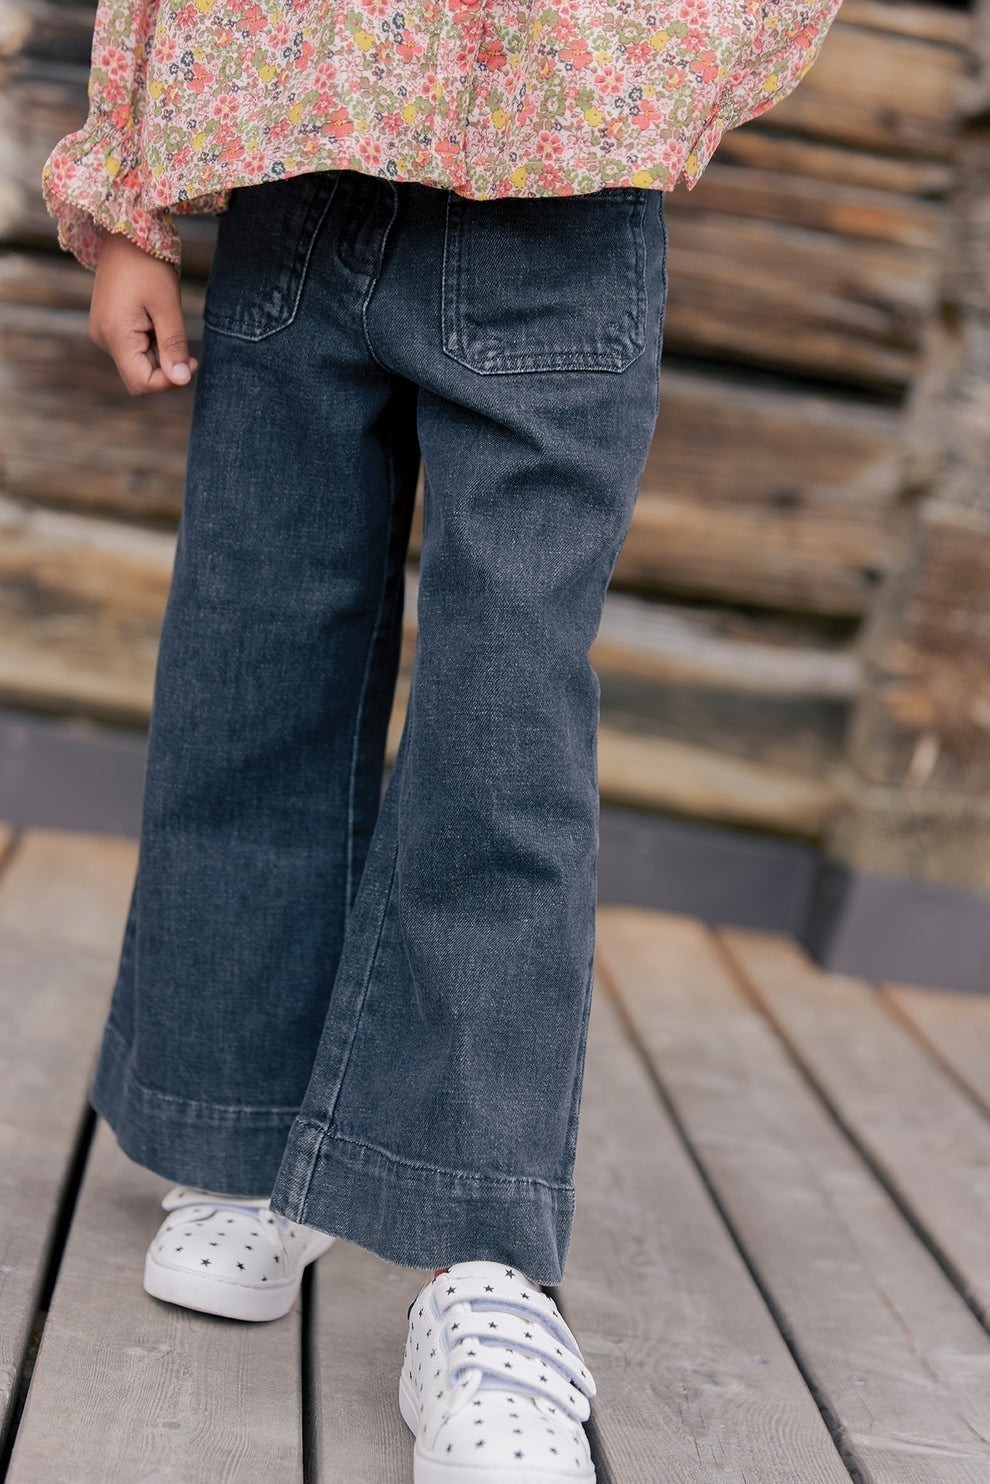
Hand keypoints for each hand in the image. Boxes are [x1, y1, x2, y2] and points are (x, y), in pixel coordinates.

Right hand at [89, 232, 199, 395]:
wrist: (125, 230)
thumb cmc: (148, 263)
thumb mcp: (167, 306)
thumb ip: (173, 346)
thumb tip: (182, 381)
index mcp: (115, 335)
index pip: (142, 383)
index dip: (169, 382)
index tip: (192, 362)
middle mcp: (103, 338)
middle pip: (140, 375)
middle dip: (166, 365)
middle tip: (183, 338)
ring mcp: (103, 332)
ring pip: (138, 362)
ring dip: (160, 351)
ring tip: (166, 319)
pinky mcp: (108, 325)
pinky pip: (133, 347)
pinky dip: (151, 341)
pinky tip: (157, 317)